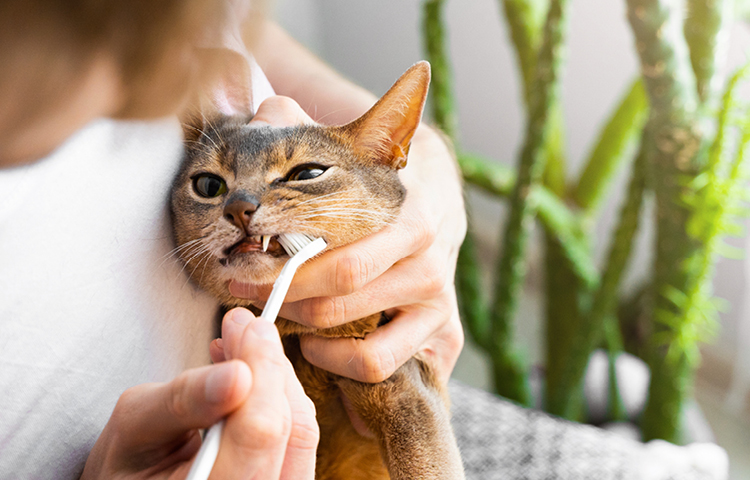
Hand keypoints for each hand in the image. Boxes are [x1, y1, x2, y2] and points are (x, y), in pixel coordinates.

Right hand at [81, 308, 317, 479]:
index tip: (249, 327)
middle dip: (269, 367)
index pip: (258, 433)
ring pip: (301, 432)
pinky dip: (277, 399)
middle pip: (289, 429)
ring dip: (275, 379)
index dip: (262, 371)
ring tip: (242, 346)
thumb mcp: (135, 427)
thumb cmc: (127, 466)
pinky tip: (250, 375)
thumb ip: (184, 399)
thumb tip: (238, 373)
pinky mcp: (285, 479)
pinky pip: (298, 439)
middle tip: (244, 326)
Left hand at [229, 96, 465, 384]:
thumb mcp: (353, 149)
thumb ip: (307, 131)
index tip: (244, 259)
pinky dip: (342, 363)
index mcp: (414, 217)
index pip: (343, 257)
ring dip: (307, 332)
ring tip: (280, 313)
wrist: (438, 197)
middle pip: (342, 297)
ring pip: (363, 345)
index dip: (285, 267)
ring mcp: (440, 305)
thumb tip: (268, 110)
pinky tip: (317, 343)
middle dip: (281, 295)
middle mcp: (432, 265)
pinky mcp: (443, 336)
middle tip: (243, 285)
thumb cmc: (381, 180)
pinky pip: (382, 367)